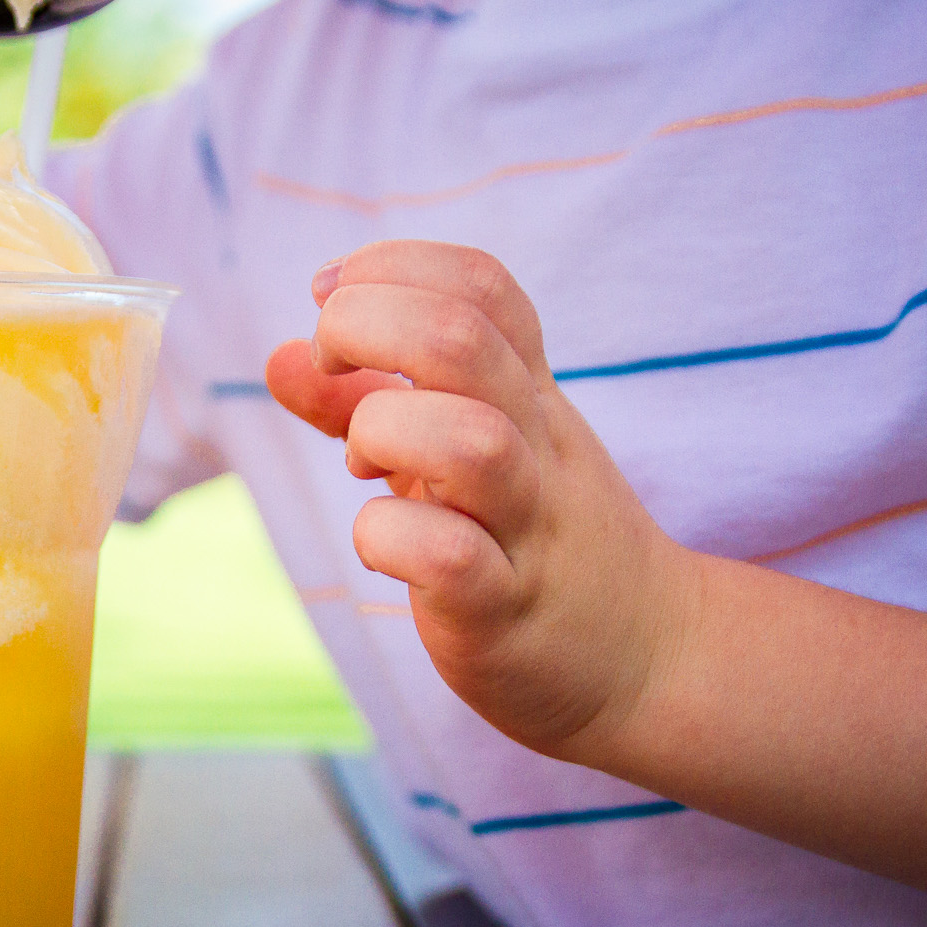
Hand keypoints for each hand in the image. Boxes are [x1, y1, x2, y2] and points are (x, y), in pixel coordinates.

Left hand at [265, 241, 699, 758]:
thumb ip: (365, 405)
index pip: (481, 286)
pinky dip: (388, 537)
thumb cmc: (534, 540)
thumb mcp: (460, 455)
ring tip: (361, 461)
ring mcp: (527, 528)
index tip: (331, 294)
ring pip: (468, 441)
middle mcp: (536, 447)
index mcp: (529, 395)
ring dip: (384, 430)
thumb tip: (278, 357)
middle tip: (330, 362)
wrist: (648, 661)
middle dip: (367, 325)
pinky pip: (447, 556)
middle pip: (462, 340)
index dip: (394, 265)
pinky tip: (380, 543)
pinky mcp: (504, 611)